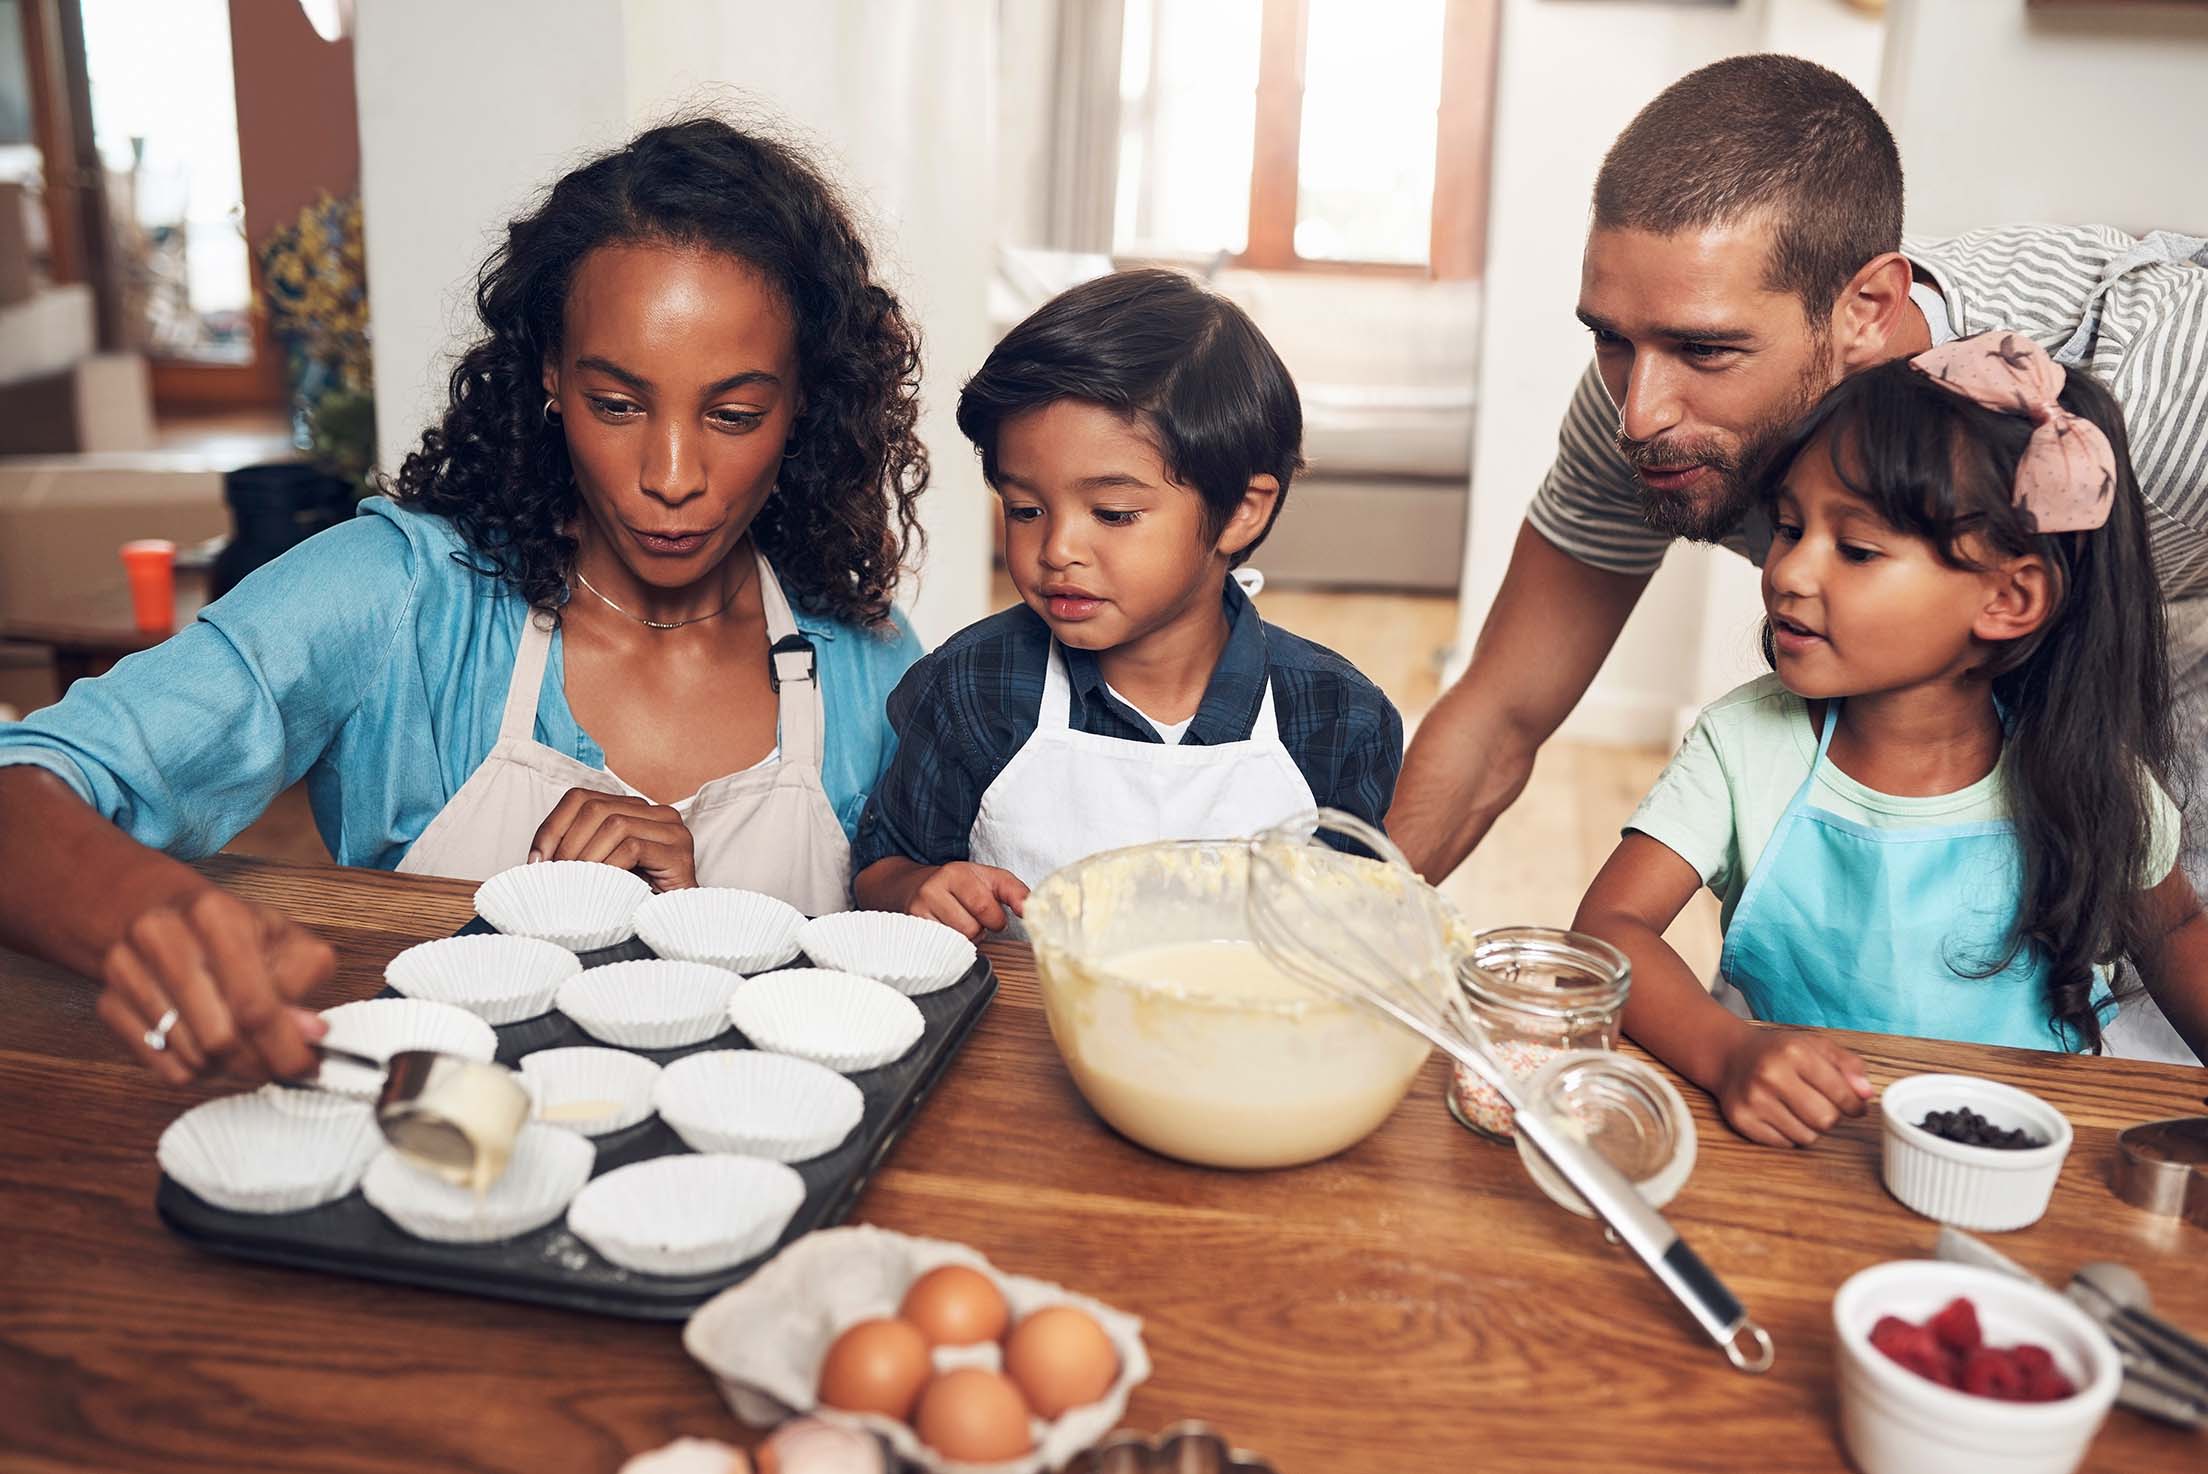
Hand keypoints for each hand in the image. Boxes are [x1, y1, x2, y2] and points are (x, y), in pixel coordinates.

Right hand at [95, 887, 334, 1084]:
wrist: (161, 911)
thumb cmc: (231, 929)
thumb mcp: (283, 939)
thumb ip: (303, 981)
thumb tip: (311, 1034)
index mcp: (213, 914)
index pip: (254, 1004)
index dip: (285, 1047)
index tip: (307, 1068)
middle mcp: (161, 937)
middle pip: (219, 1037)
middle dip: (258, 1062)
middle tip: (278, 1064)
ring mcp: (126, 971)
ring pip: (192, 1057)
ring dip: (228, 1066)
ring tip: (244, 1044)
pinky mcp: (108, 1003)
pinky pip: (162, 1067)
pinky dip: (196, 1069)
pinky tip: (210, 1045)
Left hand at [531, 789, 695, 891]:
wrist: (677, 923)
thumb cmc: (635, 899)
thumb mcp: (600, 868)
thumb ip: (578, 851)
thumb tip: (535, 858)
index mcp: (634, 810)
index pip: (582, 798)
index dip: (552, 826)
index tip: (536, 860)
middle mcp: (656, 813)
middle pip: (595, 808)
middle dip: (566, 843)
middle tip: (554, 875)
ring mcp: (671, 831)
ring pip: (614, 824)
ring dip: (586, 856)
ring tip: (576, 882)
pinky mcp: (679, 853)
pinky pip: (633, 848)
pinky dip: (609, 867)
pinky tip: (601, 885)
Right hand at [904, 862, 1028, 939]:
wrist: (916, 885)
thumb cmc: (961, 884)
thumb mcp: (991, 880)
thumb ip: (1016, 892)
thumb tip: (1032, 909)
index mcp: (956, 873)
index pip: (985, 908)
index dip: (995, 919)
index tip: (992, 914)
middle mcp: (933, 888)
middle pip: (971, 929)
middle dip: (980, 929)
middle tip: (973, 917)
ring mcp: (918, 909)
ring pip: (957, 941)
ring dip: (965, 938)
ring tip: (959, 923)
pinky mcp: (911, 927)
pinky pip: (941, 948)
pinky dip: (950, 944)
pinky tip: (946, 929)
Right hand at [1714, 1028, 1874, 1146]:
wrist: (1729, 1056)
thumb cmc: (1779, 1052)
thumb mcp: (1816, 1046)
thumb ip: (1848, 1065)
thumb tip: (1866, 1094)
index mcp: (1794, 1052)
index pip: (1842, 1094)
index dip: (1854, 1105)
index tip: (1854, 1106)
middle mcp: (1770, 1075)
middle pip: (1825, 1120)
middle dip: (1831, 1116)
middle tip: (1822, 1105)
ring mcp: (1753, 1099)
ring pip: (1806, 1136)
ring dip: (1810, 1127)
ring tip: (1798, 1108)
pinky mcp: (1741, 1119)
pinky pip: (1784, 1143)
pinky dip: (1789, 1134)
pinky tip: (1781, 1115)